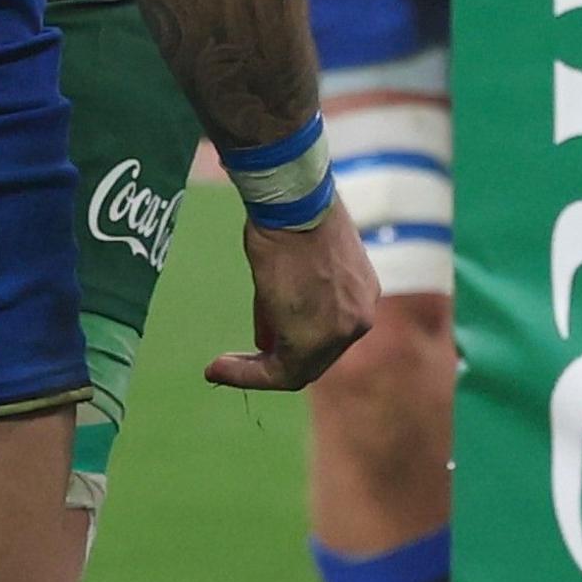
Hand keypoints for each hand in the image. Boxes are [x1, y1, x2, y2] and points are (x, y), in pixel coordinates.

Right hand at [213, 203, 378, 390]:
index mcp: (360, 295)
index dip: (290, 341)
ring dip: (257, 372)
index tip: (258, 344)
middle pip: (317, 356)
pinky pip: (283, 371)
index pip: (328, 332)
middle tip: (235, 363)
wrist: (293, 207)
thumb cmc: (288, 218)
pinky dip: (249, 374)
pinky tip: (221, 367)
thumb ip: (288, 299)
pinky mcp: (313, 340)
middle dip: (274, 361)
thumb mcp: (293, 262)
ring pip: (301, 368)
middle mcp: (359, 318)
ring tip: (222, 369)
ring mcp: (341, 331)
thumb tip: (267, 334)